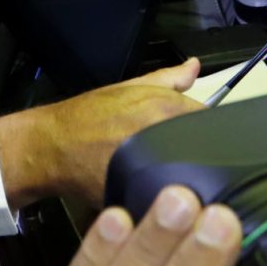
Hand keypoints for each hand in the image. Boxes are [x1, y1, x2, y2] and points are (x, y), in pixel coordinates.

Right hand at [0, 59, 203, 208]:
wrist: (51, 146)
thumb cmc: (87, 118)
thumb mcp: (129, 87)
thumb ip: (169, 78)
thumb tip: (194, 66)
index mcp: (166, 108)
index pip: (215, 123)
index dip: (215, 133)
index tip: (211, 139)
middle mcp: (163, 135)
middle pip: (207, 151)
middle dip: (206, 156)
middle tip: (196, 160)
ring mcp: (154, 167)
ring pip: (192, 177)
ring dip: (192, 178)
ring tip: (180, 178)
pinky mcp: (142, 194)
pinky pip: (170, 198)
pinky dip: (171, 198)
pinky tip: (162, 195)